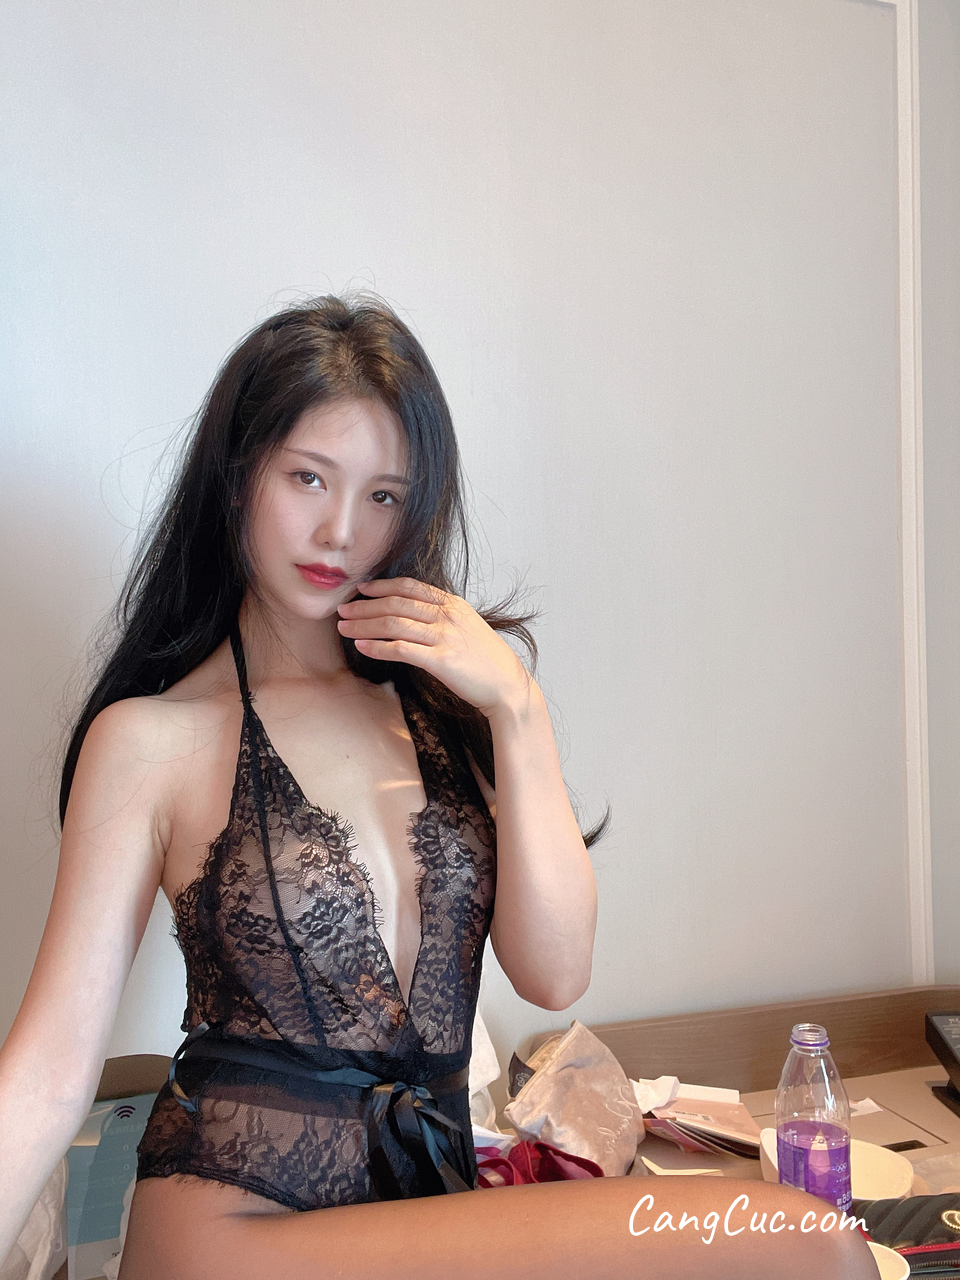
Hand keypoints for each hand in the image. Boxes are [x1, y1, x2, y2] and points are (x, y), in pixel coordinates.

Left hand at [336, 577, 531, 717]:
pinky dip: (378, 647)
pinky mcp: (441, 660)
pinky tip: (361, 646)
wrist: (506, 684)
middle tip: (342, 610)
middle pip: (396, 604)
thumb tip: (410, 615)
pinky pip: (402, 649)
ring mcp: (444, 636)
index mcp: (452, 604)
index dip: (381, 586)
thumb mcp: (465, 626)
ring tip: (344, 627)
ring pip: (394, 624)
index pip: (409, 587)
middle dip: (364, 606)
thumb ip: (440, 617)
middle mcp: (447, 615)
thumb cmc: (484, 659)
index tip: (361, 589)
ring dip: (364, 624)